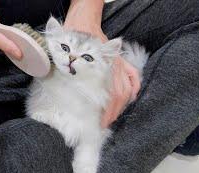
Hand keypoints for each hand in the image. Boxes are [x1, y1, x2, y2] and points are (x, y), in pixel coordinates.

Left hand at [64, 0, 140, 127]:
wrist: (83, 21)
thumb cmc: (73, 38)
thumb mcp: (66, 55)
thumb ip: (67, 72)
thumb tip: (64, 93)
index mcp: (102, 66)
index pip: (110, 94)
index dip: (107, 111)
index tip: (101, 123)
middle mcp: (114, 65)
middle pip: (120, 94)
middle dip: (114, 112)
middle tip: (105, 123)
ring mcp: (120, 62)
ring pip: (128, 88)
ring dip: (123, 104)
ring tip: (114, 115)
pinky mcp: (121, 59)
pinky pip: (134, 75)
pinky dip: (134, 88)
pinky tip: (130, 98)